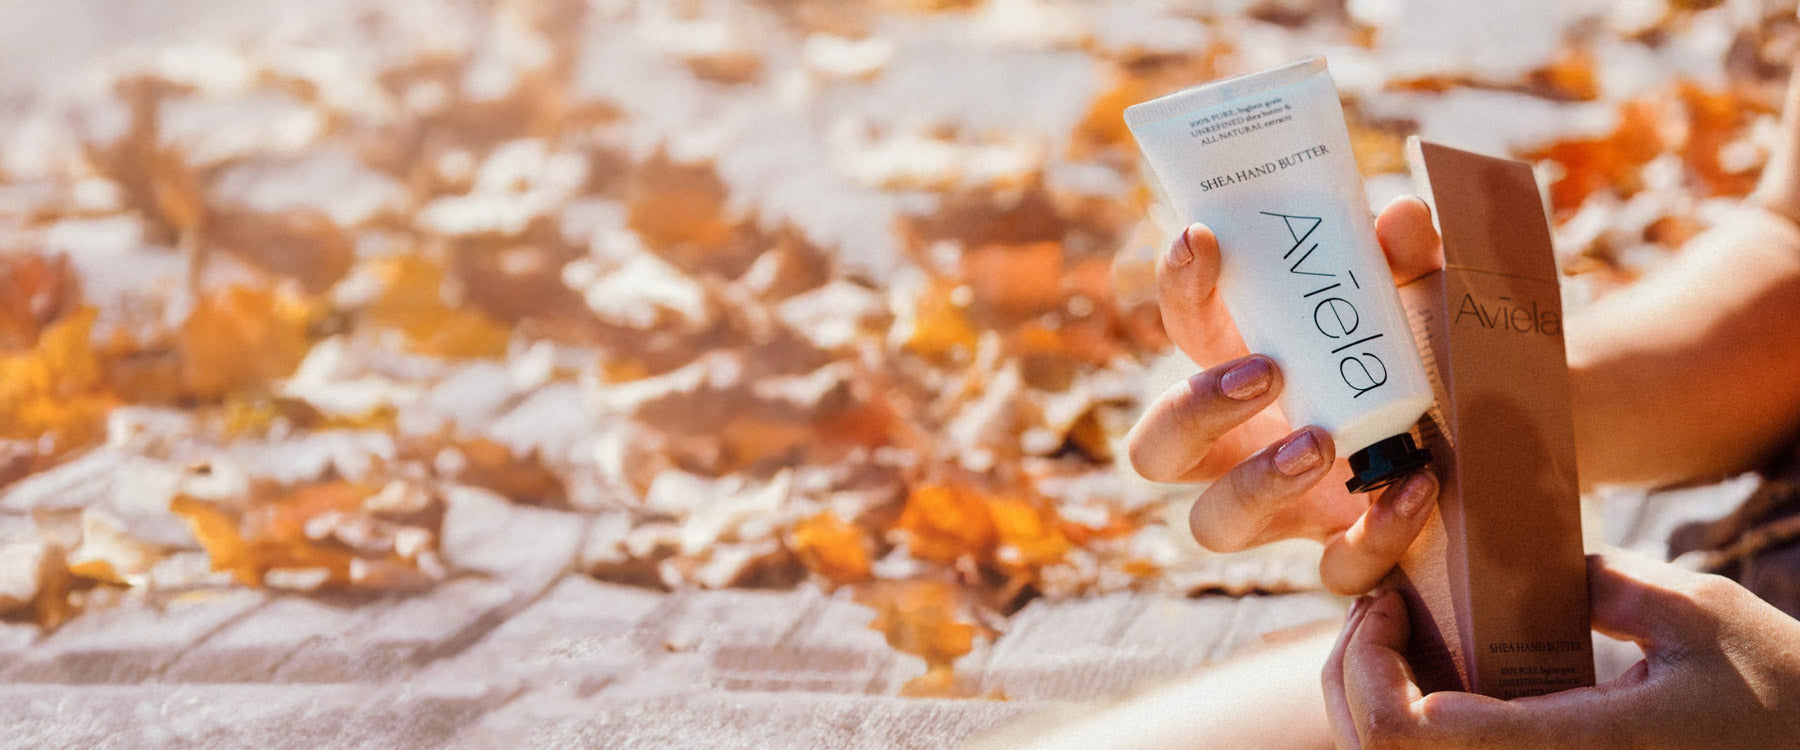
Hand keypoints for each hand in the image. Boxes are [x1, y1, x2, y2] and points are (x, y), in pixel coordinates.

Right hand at [1125, 196, 1443, 593]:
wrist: (1509, 431)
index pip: (1185, 326)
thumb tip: (1400, 219)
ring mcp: (1287, 506)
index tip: (1206, 239)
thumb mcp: (1427, 295)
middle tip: (1265, 373)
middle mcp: (1243, 442)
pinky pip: (1336, 567)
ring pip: (1214, 524)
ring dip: (1253, 485)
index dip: (1179, 285)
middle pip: (1156, 448)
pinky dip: (1374, 534)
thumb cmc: (1433, 353)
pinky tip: (1414, 488)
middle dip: (1192, 410)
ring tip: (1316, 444)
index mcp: (1244, 364)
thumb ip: (1413, 259)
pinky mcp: (1347, 549)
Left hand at [1324, 552, 1799, 748]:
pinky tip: (1430, 679)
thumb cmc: (1777, 695)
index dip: (1368, 666)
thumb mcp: (1700, 614)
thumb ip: (1604, 583)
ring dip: (1369, 704)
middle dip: (1351, 676)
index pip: (1416, 733)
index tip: (1388, 603)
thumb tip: (1524, 564)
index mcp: (1575, 749)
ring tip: (1392, 638)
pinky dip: (1410, 730)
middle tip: (1377, 610)